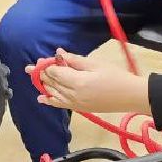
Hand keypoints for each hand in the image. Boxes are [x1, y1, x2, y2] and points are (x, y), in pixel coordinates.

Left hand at [30, 49, 150, 113]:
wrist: (129, 96)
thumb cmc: (115, 76)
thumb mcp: (95, 64)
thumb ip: (75, 60)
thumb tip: (58, 53)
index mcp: (77, 81)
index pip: (54, 72)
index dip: (46, 65)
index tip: (42, 59)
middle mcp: (72, 95)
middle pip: (51, 82)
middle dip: (41, 73)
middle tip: (32, 66)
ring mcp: (75, 103)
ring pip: (53, 93)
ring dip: (43, 84)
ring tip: (34, 77)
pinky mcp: (79, 109)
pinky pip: (60, 104)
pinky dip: (49, 100)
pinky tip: (41, 98)